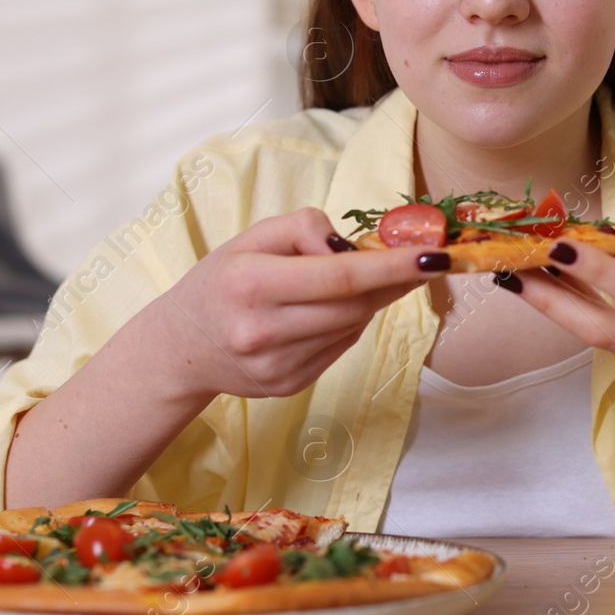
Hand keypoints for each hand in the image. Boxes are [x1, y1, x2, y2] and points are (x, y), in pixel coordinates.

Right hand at [145, 207, 438, 402]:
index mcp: (250, 284)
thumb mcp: (249, 239)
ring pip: (353, 327)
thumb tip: (352, 246)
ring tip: (365, 278)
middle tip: (413, 258)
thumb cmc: (220, 282)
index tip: (434, 255)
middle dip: (392, 280)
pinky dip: (349, 323)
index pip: (339, 277)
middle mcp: (262, 331)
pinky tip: (332, 309)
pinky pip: (340, 347)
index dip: (392, 267)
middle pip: (354, 305)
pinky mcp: (289, 386)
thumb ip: (303, 229)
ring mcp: (277, 366)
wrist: (180, 347)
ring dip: (371, 300)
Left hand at [500, 215, 614, 400]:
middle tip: (509, 270)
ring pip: (597, 338)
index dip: (596, 269)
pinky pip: (609, 344)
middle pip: (601, 329)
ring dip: (557, 306)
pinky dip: (582, 316)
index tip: (558, 244)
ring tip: (520, 275)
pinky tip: (558, 290)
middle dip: (550, 299)